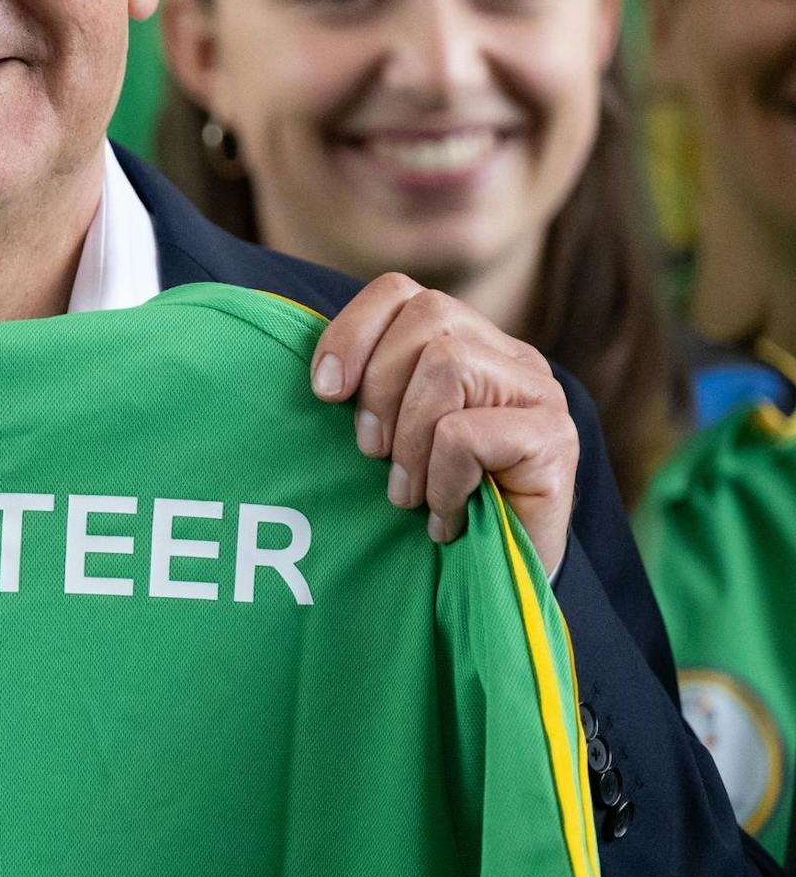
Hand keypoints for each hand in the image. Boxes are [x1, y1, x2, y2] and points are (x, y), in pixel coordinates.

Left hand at [309, 274, 576, 575]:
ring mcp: (540, 394)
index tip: (324, 392)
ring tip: (408, 493)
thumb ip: (367, 391)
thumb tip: (319, 376)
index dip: (351, 331)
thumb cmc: (435, 507)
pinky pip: (465, 433)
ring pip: (447, 365)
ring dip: (410, 440)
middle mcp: (510, 356)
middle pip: (427, 317)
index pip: (401, 291)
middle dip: (380, 389)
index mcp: (467, 342)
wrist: (501, 585)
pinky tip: (445, 517)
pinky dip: (441, 480)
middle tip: (372, 454)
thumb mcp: (390, 437)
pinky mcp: (557, 440)